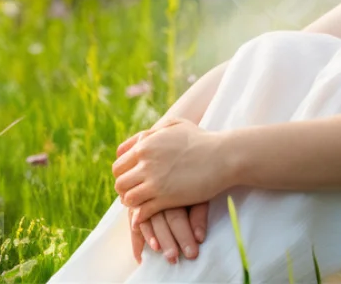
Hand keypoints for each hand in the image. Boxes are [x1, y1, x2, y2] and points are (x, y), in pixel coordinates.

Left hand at [117, 132, 210, 264]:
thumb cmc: (202, 139)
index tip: (131, 180)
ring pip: (127, 199)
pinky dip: (141, 216)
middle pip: (119, 183)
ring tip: (141, 204)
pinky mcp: (165, 198)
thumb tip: (136, 141)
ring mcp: (154, 182)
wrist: (223, 156)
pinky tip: (147, 215)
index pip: (118, 165)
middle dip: (125, 190)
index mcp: (144, 145)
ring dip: (132, 203)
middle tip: (135, 193)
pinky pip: (141, 212)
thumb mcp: (175, 125)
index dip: (123, 175)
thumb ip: (153, 131)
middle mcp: (145, 163)